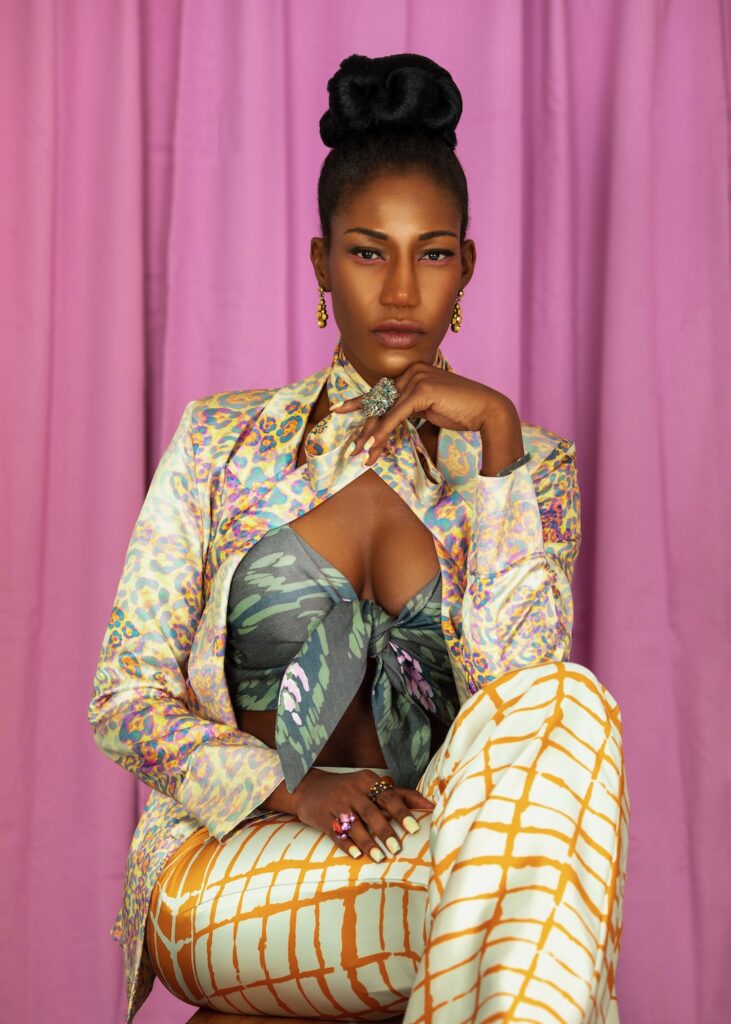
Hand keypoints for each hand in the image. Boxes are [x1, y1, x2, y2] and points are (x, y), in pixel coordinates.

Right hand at [292, 768, 435, 860]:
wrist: (308, 788)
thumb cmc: (350, 789)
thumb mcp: (372, 786)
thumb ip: (401, 795)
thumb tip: (431, 806)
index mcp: (367, 780)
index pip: (388, 796)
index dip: (401, 812)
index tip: (413, 828)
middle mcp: (351, 790)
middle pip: (370, 811)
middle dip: (384, 831)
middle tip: (396, 848)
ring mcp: (335, 803)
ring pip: (353, 824)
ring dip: (367, 842)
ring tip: (380, 857)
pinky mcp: (321, 817)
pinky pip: (335, 832)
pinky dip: (346, 845)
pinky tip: (357, 855)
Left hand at [331, 361, 519, 466]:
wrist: (487, 410)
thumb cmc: (461, 411)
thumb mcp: (428, 409)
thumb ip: (409, 409)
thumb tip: (389, 421)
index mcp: (413, 372)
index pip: (380, 390)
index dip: (358, 402)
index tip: (338, 410)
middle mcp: (412, 371)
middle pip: (380, 402)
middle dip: (364, 427)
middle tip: (352, 448)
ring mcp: (417, 378)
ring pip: (386, 411)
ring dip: (372, 437)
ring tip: (362, 456)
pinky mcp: (422, 390)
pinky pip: (396, 415)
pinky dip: (383, 432)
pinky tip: (374, 447)